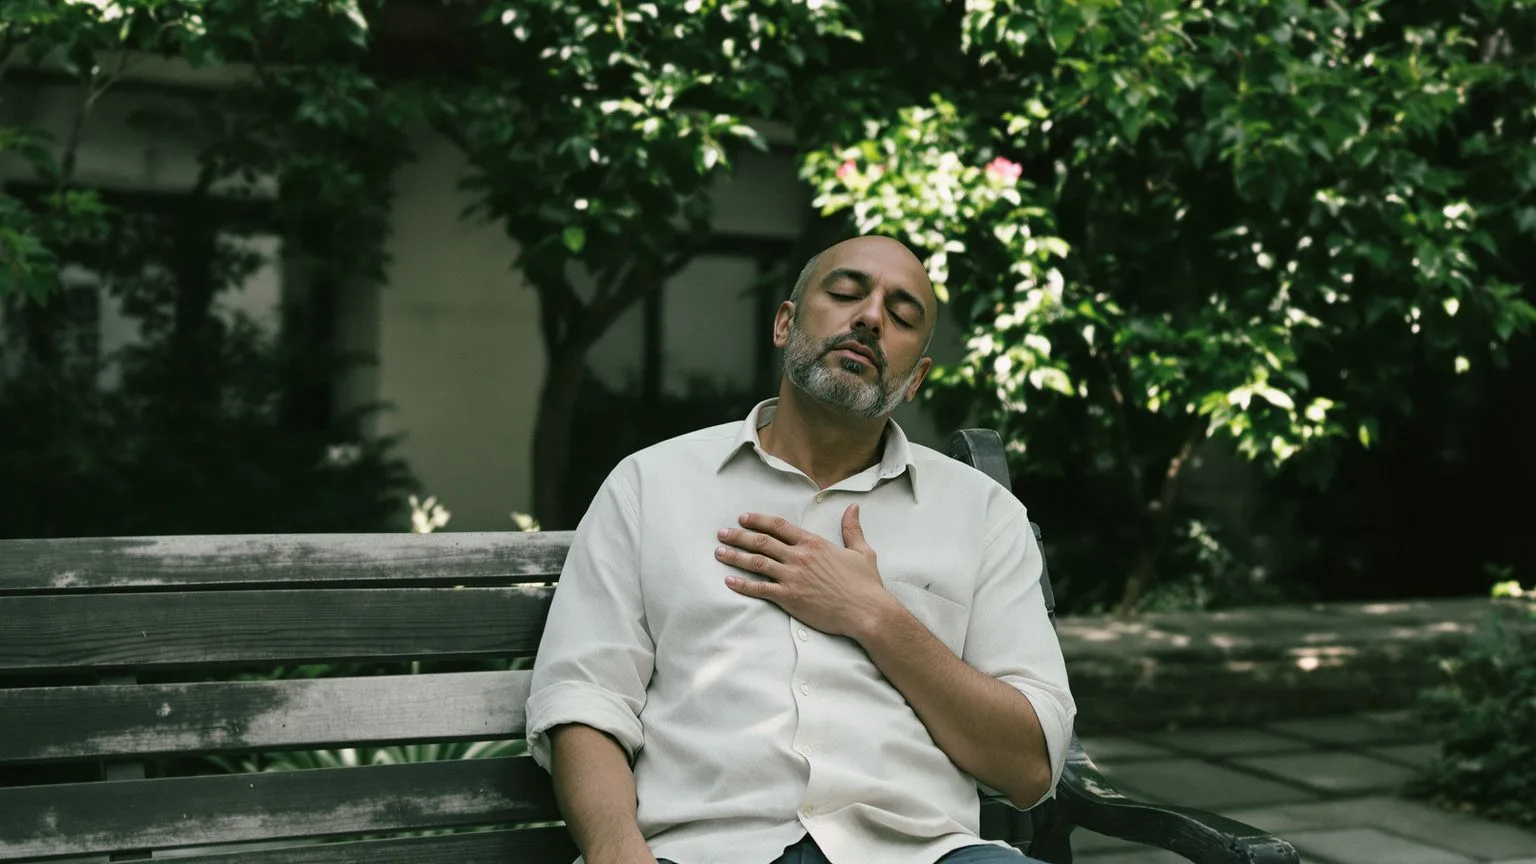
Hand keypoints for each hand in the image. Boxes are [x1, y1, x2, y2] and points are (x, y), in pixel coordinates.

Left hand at [716, 504, 895, 638]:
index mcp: (813, 543)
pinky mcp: (789, 598)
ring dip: (735, 557)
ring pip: (757, 562)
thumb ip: (852, 529)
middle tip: (722, 533)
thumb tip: (853, 508)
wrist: (866, 611)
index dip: (758, 520)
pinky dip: (743, 584)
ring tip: (719, 552)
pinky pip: (760, 589)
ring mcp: (793, 577)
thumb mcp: (862, 551)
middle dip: (739, 536)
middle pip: (762, 542)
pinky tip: (729, 581)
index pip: (779, 526)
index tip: (742, 518)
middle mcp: (799, 557)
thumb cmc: (865, 584)